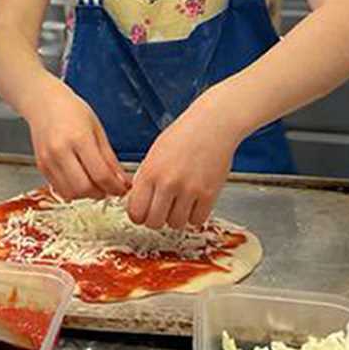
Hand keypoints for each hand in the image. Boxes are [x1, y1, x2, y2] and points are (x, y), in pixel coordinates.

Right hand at [24, 81, 130, 200]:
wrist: (43, 103)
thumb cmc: (71, 111)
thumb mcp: (97, 130)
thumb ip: (109, 159)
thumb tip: (122, 181)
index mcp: (79, 138)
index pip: (101, 174)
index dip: (115, 187)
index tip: (123, 189)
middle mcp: (60, 151)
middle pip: (84, 188)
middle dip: (101, 193)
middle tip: (109, 188)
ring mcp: (48, 160)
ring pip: (71, 193)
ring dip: (86, 195)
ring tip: (95, 185)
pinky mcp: (41, 166)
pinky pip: (59, 189)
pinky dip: (73, 191)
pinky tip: (80, 180)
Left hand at [125, 101, 239, 229]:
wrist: (213, 125)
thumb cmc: (183, 136)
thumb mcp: (154, 154)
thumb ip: (145, 179)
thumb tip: (137, 203)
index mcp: (150, 172)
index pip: (135, 211)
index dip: (138, 215)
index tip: (143, 213)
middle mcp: (168, 183)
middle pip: (154, 223)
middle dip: (155, 219)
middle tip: (161, 210)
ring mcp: (189, 190)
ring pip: (175, 224)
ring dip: (176, 218)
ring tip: (179, 203)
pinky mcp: (209, 194)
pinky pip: (197, 220)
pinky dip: (194, 216)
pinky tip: (193, 203)